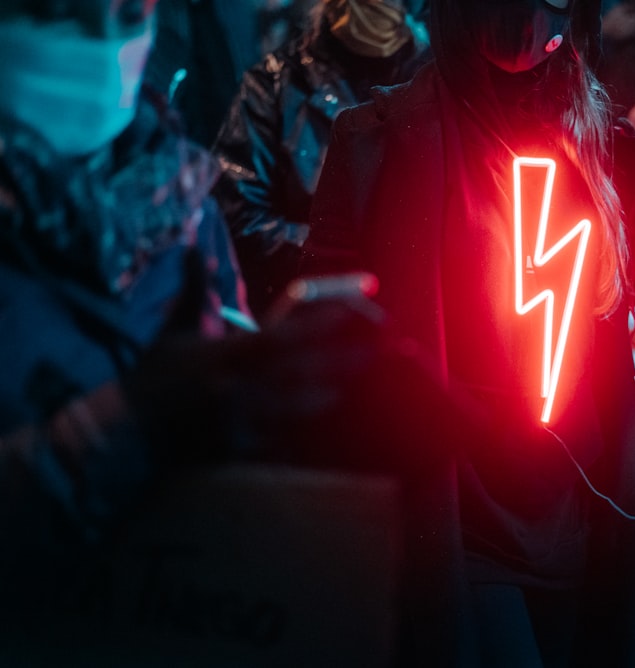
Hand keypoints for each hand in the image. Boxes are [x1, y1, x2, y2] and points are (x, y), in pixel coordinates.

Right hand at [127, 288, 389, 462]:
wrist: (126, 431)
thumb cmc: (154, 375)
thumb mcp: (174, 330)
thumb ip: (195, 289)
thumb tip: (195, 247)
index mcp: (225, 355)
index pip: (282, 336)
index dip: (319, 324)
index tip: (350, 313)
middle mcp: (237, 386)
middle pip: (300, 371)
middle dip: (340, 360)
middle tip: (376, 351)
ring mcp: (239, 421)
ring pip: (295, 408)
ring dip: (327, 395)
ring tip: (357, 383)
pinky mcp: (236, 450)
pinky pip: (278, 441)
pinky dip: (302, 434)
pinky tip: (328, 429)